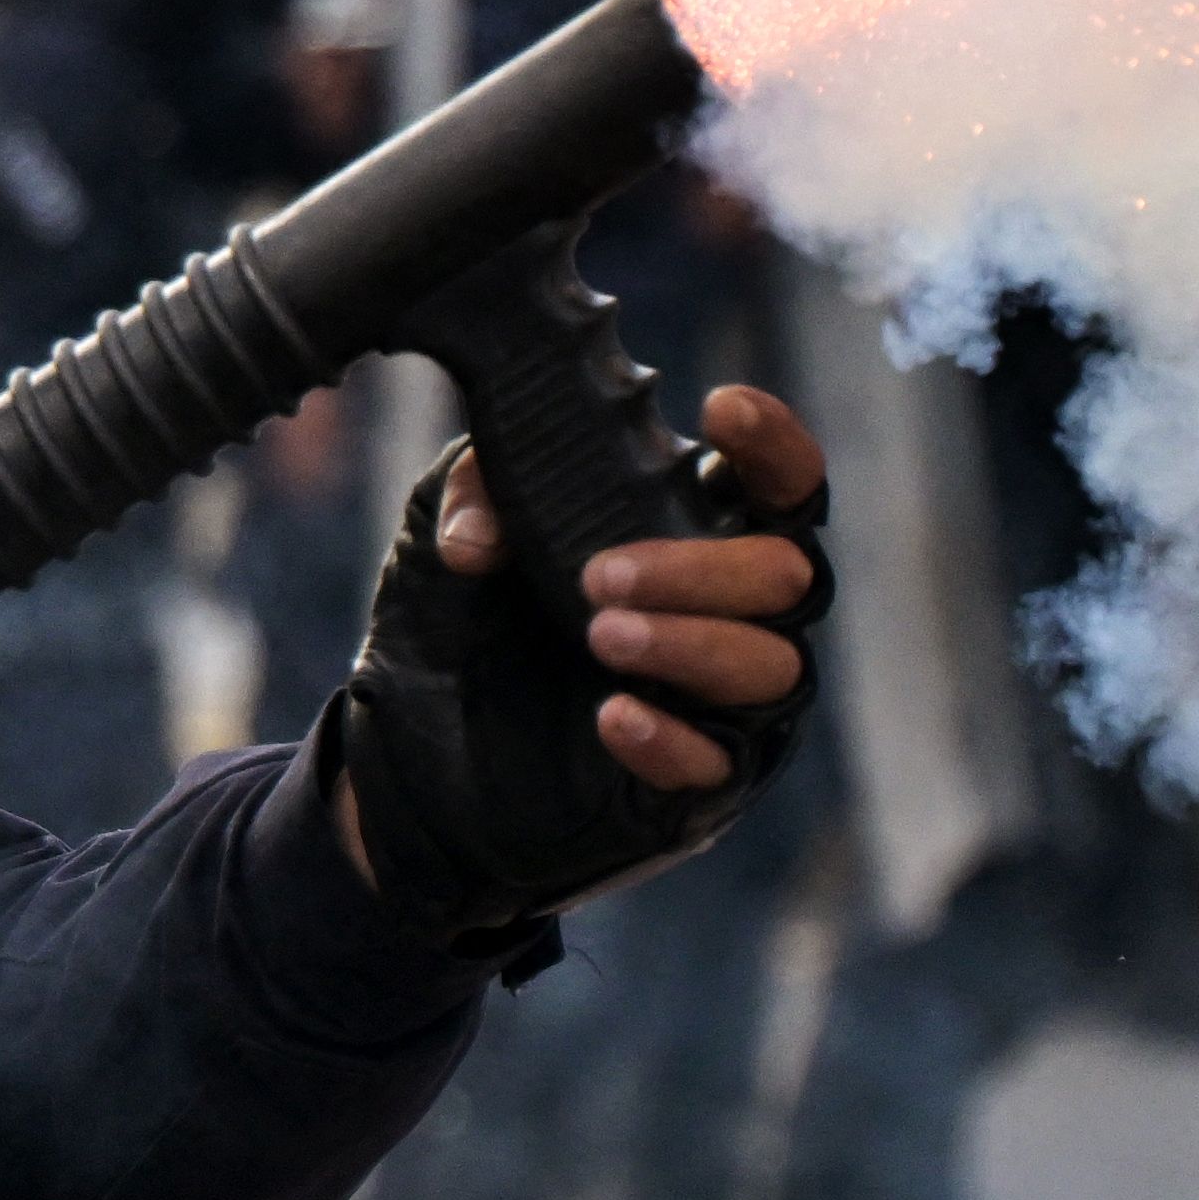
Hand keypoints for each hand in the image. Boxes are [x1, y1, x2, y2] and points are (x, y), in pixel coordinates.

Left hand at [435, 382, 834, 793]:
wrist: (411, 756)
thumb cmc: (461, 622)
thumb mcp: (446, 532)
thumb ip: (470, 492)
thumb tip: (479, 536)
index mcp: (695, 534)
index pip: (779, 482)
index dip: (772, 443)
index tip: (718, 412)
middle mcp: (728, 614)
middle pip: (786, 575)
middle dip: (703, 569)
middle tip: (598, 577)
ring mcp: (716, 702)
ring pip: (771, 668)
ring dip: (690, 643)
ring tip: (601, 636)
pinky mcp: (688, 787)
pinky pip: (716, 765)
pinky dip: (670, 738)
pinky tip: (612, 716)